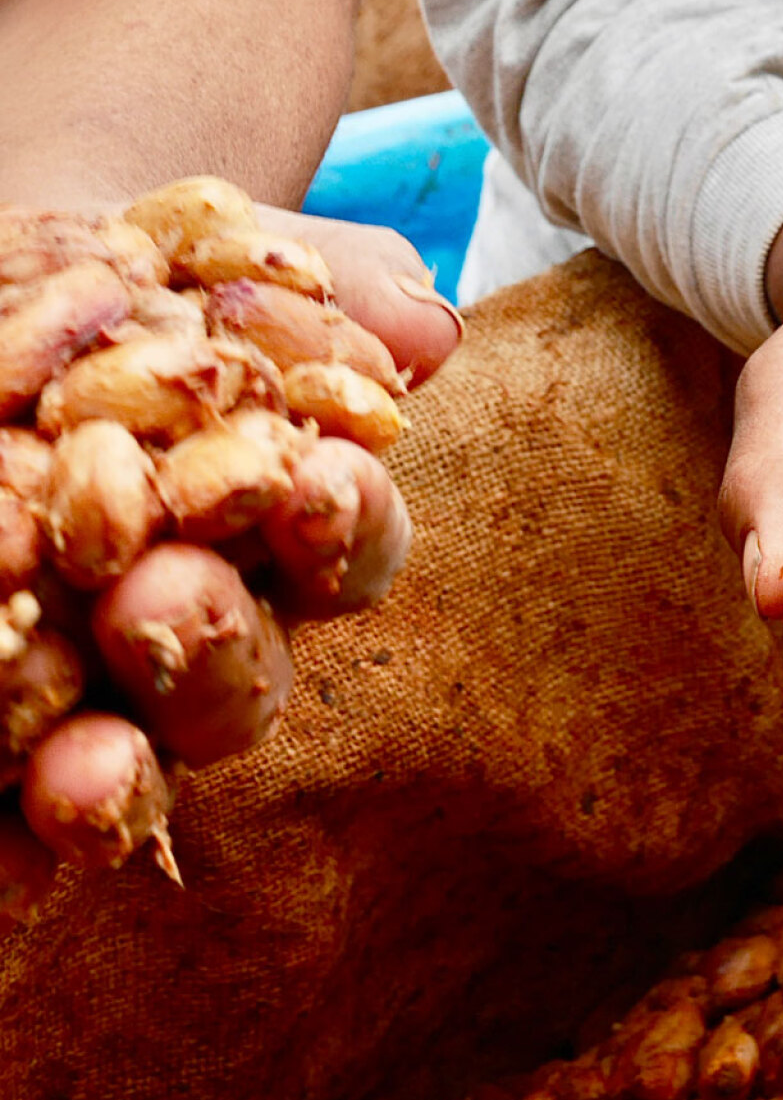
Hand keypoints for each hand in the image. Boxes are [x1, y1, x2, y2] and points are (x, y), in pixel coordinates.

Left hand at [6, 205, 454, 887]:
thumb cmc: (110, 271)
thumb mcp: (199, 248)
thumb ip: (320, 284)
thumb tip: (424, 330)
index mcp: (282, 522)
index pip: (347, 546)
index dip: (347, 526)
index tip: (325, 480)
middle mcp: (195, 624)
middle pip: (242, 679)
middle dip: (217, 648)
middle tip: (167, 594)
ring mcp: (89, 697)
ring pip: (131, 769)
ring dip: (119, 775)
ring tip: (84, 759)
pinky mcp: (3, 741)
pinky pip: (11, 838)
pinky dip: (18, 851)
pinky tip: (12, 838)